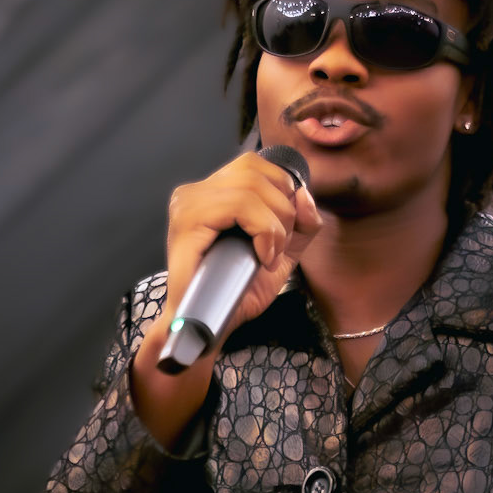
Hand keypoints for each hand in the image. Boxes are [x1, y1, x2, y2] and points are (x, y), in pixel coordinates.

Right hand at [131, 152, 320, 448]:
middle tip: (276, 249)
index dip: (283, 192)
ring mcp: (188, 204)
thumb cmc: (237, 292)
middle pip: (257, 171)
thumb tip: (305, 195)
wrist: (210, 327)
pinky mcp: (187, 221)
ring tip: (267, 255)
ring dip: (274, 225)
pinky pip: (239, 206)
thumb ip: (300, 225)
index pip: (257, 165)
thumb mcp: (281, 254)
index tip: (284, 234)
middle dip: (283, 211)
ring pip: (251, 187)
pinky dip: (262, 231)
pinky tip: (260, 256)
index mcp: (213, 192)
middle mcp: (195, 191)